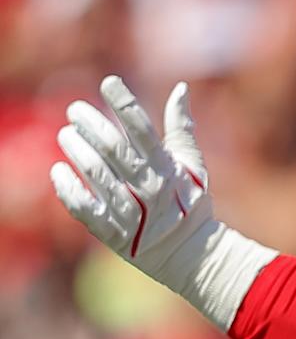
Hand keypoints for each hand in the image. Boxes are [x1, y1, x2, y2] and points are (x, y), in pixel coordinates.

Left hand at [49, 75, 272, 328]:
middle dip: (90, 124)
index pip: (143, 131)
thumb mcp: (194, 166)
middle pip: (113, 149)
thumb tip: (181, 88)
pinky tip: (58, 170)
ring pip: (95, 174)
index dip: (124, 103)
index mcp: (168, 170)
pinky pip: (83, 207)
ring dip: (75, 149)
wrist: (191, 255)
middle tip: (75, 110)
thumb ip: (182, 128)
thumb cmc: (190, 204)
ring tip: (65, 135)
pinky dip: (67, 187)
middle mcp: (149, 190)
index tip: (108, 82)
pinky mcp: (112, 232)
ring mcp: (130, 212)